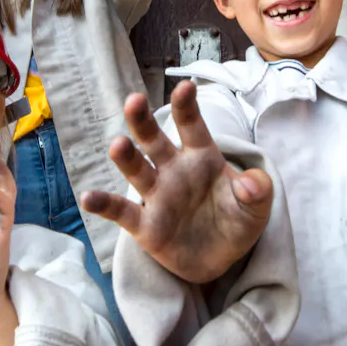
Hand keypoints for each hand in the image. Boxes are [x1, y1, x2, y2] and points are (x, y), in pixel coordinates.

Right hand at [80, 81, 272, 283]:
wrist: (222, 259)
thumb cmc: (236, 220)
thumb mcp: (257, 207)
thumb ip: (257, 191)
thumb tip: (250, 183)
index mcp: (201, 157)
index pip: (192, 127)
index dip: (187, 107)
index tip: (186, 86)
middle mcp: (174, 170)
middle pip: (155, 141)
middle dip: (144, 121)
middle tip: (134, 100)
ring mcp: (157, 196)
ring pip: (137, 171)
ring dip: (126, 157)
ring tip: (118, 144)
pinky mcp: (145, 225)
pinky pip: (122, 212)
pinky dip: (105, 204)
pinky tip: (89, 197)